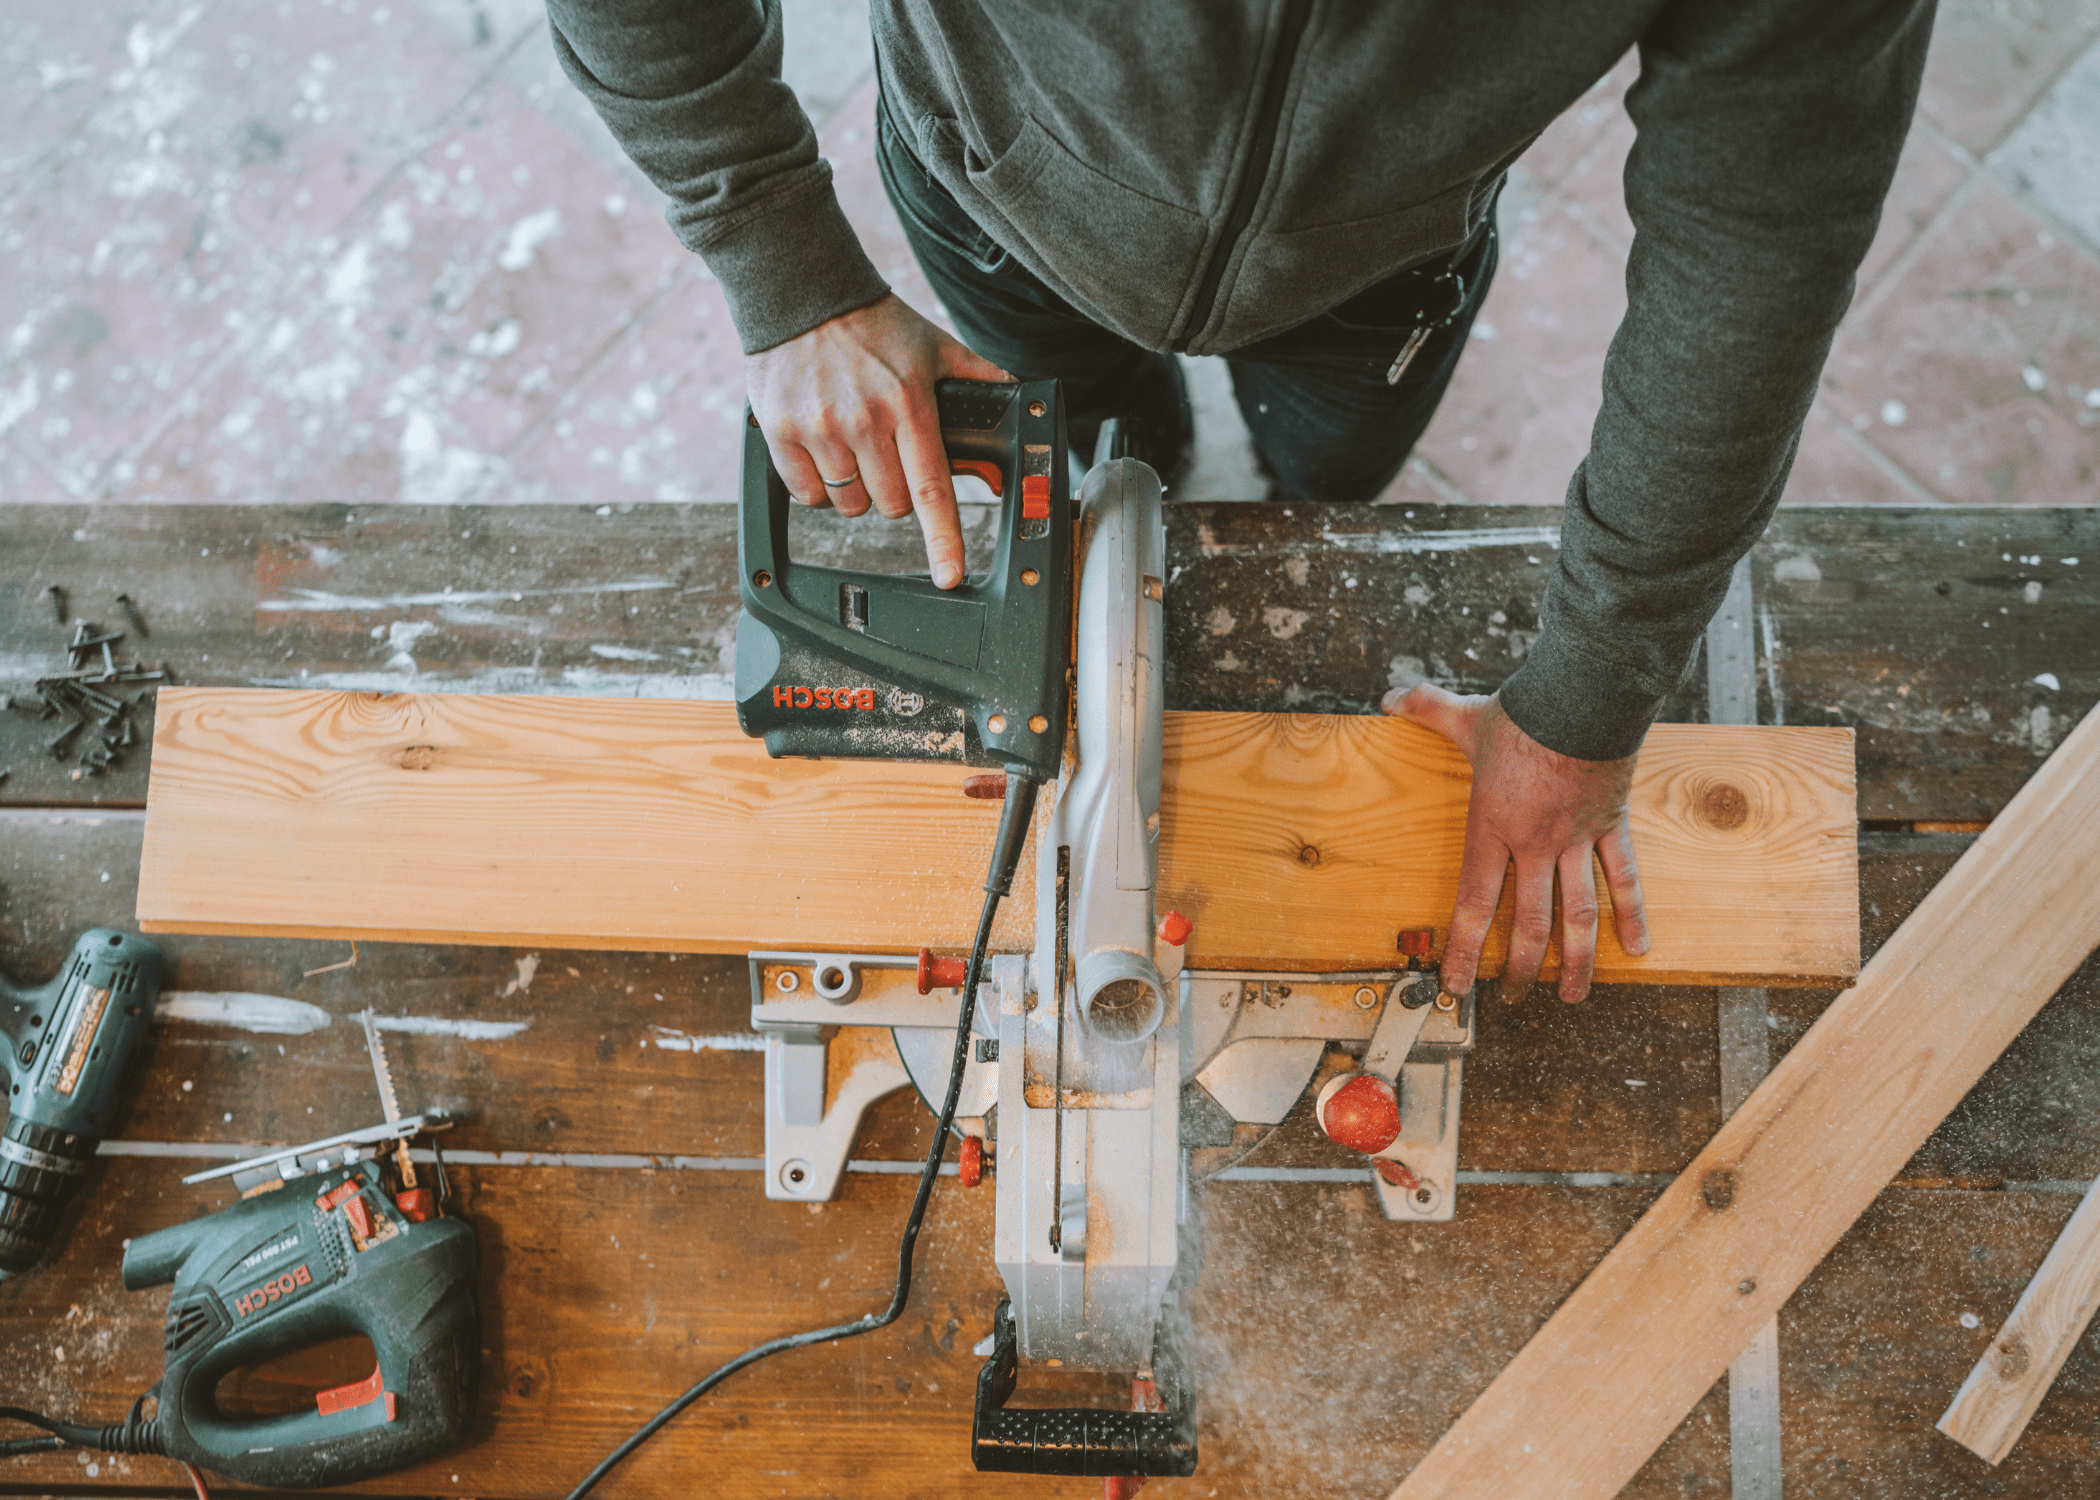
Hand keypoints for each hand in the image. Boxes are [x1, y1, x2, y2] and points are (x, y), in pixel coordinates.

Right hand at [746, 294, 1011, 588]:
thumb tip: (1022, 397)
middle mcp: (864, 421)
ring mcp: (820, 429)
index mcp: (909, 405)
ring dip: (856, 489)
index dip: (943, 538)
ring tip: (853, 445)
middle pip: (890, 505)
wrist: (803, 293)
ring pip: (849, 504)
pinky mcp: (781, 433)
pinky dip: (818, 485)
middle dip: (895, 491)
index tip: (949, 575)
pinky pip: (807, 494)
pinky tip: (823, 450)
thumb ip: (979, 376)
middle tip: (888, 453)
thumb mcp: (935, 345)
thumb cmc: (874, 323)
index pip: (931, 487)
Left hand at [1386, 682, 1649, 1003]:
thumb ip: (1425, 710)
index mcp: (1492, 826)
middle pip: (1529, 922)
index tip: (1459, 985)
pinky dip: (1632, 914)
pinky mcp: (1610, 826)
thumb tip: (1389, 696)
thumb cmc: (1525, 712)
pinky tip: (1638, 949)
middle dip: (1522, 968)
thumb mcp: (1466, 716)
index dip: (1466, 949)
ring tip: (1573, 997)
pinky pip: (1623, 878)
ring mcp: (1576, 839)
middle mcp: (1534, 843)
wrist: (1586, 697)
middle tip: (1515, 998)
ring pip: (1578, 914)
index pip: (1475, 902)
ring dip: (1577, 960)